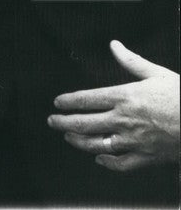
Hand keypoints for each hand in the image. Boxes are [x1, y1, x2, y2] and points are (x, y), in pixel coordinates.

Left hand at [48, 40, 180, 170]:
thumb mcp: (157, 73)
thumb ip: (131, 61)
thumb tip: (114, 45)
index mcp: (124, 97)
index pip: (85, 99)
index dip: (67, 102)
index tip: (57, 103)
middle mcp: (124, 120)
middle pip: (84, 123)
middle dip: (63, 122)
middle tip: (52, 121)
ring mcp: (134, 140)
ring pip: (96, 144)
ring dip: (78, 141)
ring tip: (69, 137)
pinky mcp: (146, 157)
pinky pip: (121, 164)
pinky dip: (107, 162)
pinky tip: (100, 159)